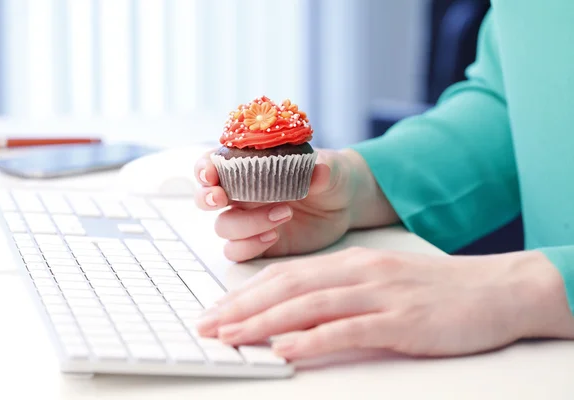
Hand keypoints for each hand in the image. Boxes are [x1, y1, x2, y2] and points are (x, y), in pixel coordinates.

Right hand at [194, 149, 398, 261]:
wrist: (344, 204)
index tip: (210, 174)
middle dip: (207, 198)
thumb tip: (318, 171)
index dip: (204, 168)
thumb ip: (321, 170)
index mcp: (250, 166)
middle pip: (206, 198)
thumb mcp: (330, 169)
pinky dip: (249, 246)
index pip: (214, 164)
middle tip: (222, 198)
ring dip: (245, 223)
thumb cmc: (330, 177)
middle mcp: (243, 194)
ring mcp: (249, 220)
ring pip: (223, 226)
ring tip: (283, 214)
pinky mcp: (259, 243)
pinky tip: (274, 235)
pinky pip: (237, 251)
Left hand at [196, 248, 573, 359]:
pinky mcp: (401, 321)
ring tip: (231, 336)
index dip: (246, 293)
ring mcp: (379, 295)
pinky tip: (286, 348)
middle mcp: (359, 271)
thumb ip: (339, 293)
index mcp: (351, 262)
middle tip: (207, 325)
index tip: (216, 311)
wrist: (494, 289)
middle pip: (288, 287)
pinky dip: (313, 339)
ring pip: (309, 305)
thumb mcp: (380, 283)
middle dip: (242, 307)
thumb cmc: (433, 290)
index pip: (286, 275)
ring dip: (264, 322)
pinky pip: (349, 329)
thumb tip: (293, 318)